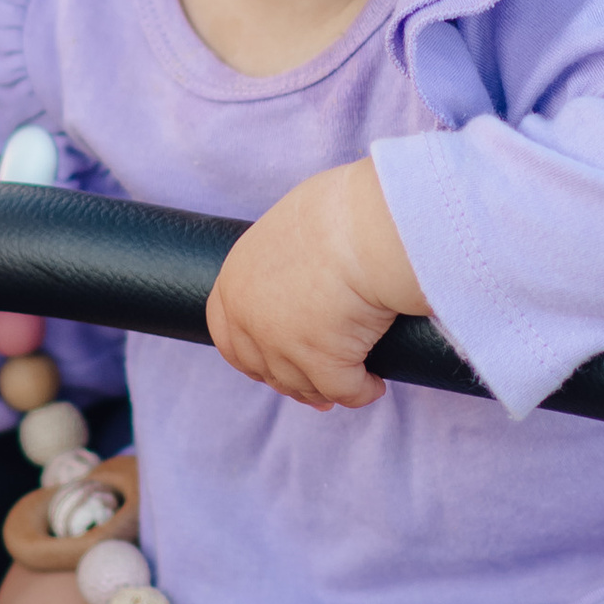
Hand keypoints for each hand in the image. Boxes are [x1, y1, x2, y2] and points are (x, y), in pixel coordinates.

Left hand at [207, 159, 425, 411]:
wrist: (367, 226)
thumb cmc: (340, 211)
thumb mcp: (289, 229)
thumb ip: (280, 260)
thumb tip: (302, 274)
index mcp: (236, 282)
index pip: (227, 336)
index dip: (251, 357)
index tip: (274, 366)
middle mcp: (250, 319)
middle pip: (265, 369)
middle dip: (293, 382)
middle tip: (320, 388)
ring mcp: (282, 346)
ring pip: (304, 386)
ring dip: (327, 390)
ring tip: (359, 379)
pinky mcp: (322, 364)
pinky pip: (344, 391)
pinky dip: (362, 391)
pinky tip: (376, 385)